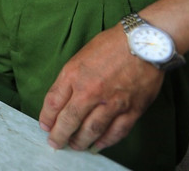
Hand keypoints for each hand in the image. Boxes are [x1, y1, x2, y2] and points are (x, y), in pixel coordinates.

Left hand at [39, 26, 163, 151]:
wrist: (143, 42)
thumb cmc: (110, 45)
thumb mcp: (80, 57)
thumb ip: (70, 79)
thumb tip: (62, 100)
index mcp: (73, 75)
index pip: (53, 103)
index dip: (47, 118)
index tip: (45, 126)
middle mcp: (90, 91)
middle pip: (69, 120)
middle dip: (59, 135)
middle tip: (55, 143)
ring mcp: (112, 103)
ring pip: (91, 130)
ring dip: (80, 142)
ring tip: (74, 146)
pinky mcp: (132, 110)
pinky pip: (116, 132)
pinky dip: (105, 141)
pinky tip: (97, 145)